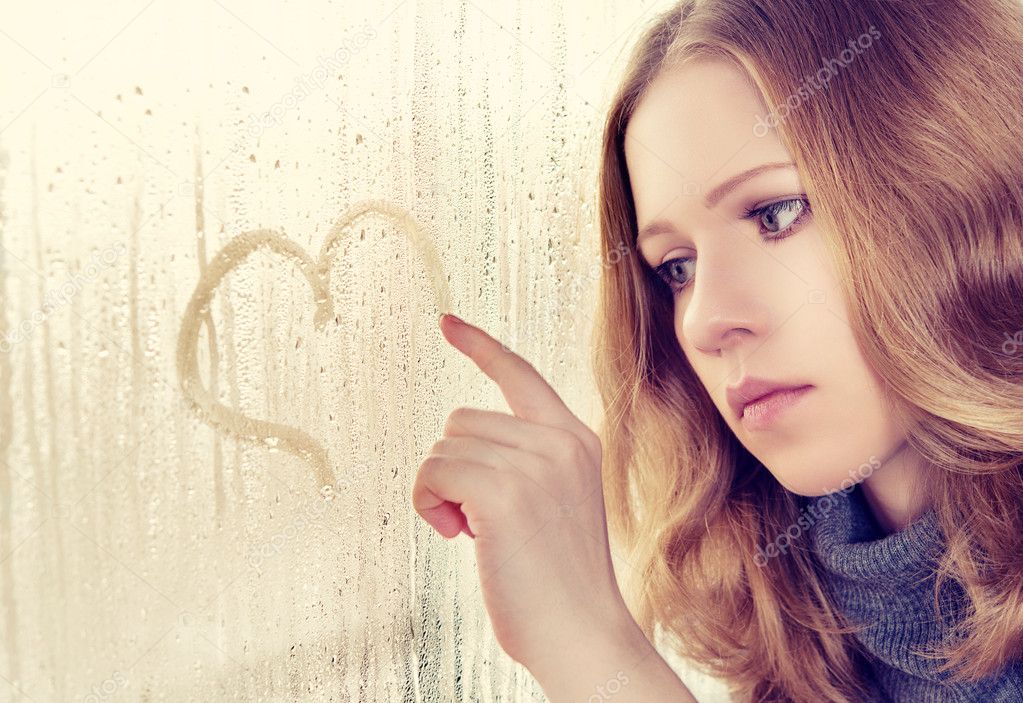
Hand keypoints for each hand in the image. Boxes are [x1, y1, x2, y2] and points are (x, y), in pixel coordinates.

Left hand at [411, 313, 636, 673]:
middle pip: (463, 420)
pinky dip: (429, 503)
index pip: (520, 376)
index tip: (446, 323)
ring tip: (471, 532)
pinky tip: (456, 535)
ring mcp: (535, 464)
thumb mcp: (555, 505)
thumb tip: (458, 449)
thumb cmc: (558, 582)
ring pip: (444, 446)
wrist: (582, 634)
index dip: (480, 347)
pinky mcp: (504, 492)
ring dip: (441, 489)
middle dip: (455, 467)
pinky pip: (433, 472)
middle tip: (476, 520)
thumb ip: (525, 464)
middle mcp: (560, 441)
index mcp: (576, 440)